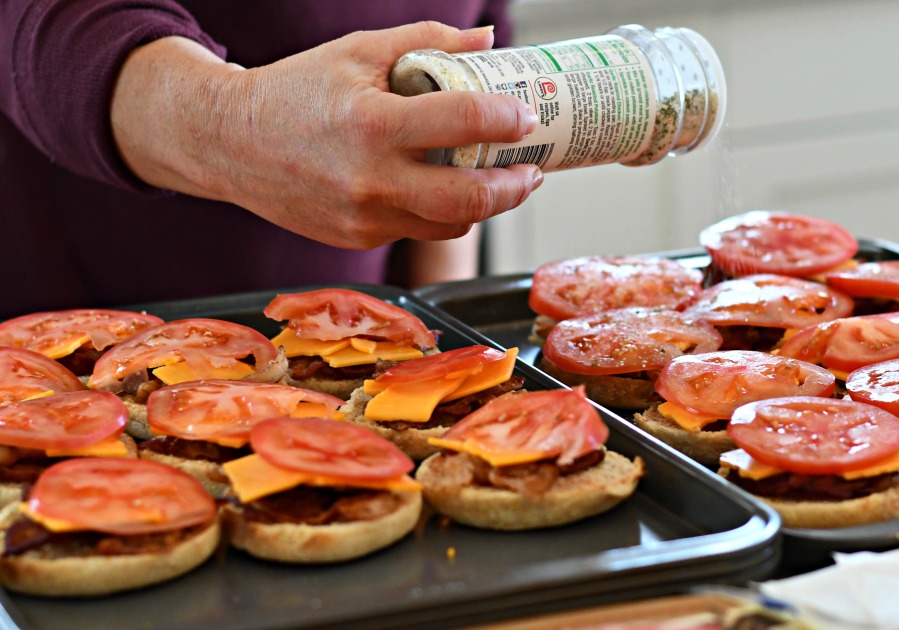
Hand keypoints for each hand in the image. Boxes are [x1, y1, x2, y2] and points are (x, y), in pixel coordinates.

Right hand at [112, 22, 542, 247]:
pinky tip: (450, 190)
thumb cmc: (294, 93)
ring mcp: (364, 217)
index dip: (507, 120)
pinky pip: (418, 230)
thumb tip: (487, 41)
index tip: (527, 116)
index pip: (463, 123)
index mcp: (372, 122)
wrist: (229, 143)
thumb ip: (427, 41)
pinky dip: (442, 212)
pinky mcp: (358, 239)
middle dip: (514, 186)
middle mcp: (370, 179)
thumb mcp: (358, 52)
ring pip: (450, 223)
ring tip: (501, 182)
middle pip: (470, 198)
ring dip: (486, 206)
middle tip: (531, 170)